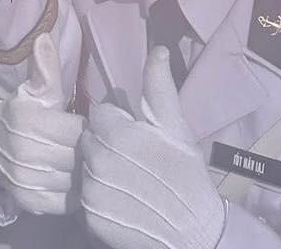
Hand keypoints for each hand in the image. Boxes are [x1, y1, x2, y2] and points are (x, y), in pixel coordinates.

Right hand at [0, 33, 82, 216]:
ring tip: (92, 163)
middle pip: (80, 157)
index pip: (80, 130)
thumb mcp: (32, 91)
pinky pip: (68, 202)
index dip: (93, 128)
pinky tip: (79, 181)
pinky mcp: (30, 202)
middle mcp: (26, 152)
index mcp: (29, 121)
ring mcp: (27, 180)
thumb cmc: (18, 114)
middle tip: (99, 146)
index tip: (97, 126)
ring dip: (87, 173)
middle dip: (93, 151)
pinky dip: (77, 192)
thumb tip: (45, 38)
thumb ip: (45, 69)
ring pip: (76, 180)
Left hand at [79, 48, 224, 248]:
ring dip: (101, 171)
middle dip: (106, 145)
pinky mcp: (90, 218)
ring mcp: (91, 192)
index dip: (117, 123)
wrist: (195, 234)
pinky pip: (85, 197)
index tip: (135, 136)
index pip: (99, 115)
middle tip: (133, 159)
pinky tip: (123, 200)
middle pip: (89, 140)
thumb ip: (159, 87)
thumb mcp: (176, 128)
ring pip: (85, 168)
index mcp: (116, 134)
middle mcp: (97, 161)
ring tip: (130, 181)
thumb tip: (158, 49)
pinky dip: (99, 198)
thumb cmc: (187, 176)